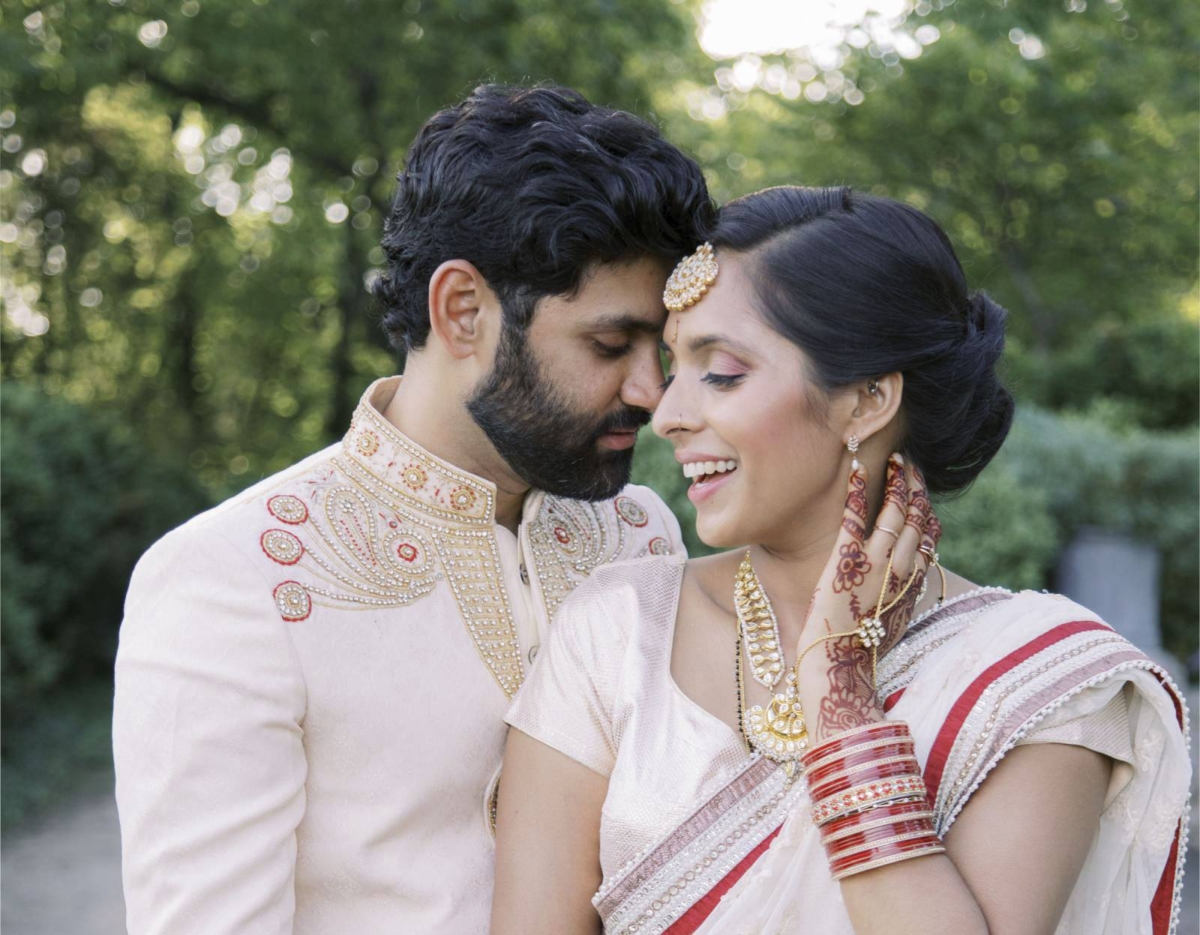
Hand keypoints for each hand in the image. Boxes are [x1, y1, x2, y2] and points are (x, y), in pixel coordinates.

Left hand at [799, 453, 940, 661]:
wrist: (839, 662)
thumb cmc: (860, 649)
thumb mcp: (893, 623)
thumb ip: (901, 600)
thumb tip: (904, 589)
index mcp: (914, 584)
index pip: (931, 539)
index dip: (928, 513)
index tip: (923, 496)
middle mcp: (903, 568)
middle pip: (918, 518)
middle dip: (917, 487)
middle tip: (911, 464)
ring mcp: (877, 562)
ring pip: (896, 511)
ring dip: (897, 481)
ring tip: (895, 460)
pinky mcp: (848, 558)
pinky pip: (856, 515)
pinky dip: (859, 489)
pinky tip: (858, 469)